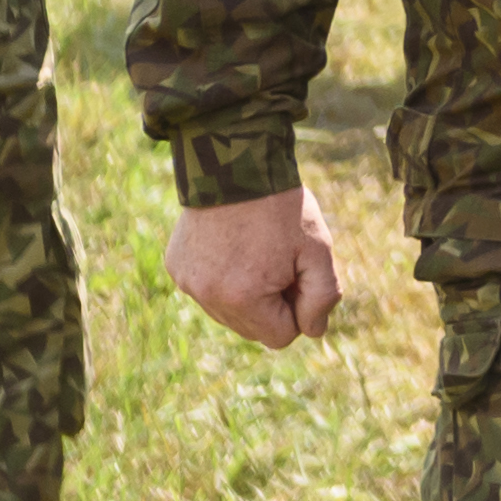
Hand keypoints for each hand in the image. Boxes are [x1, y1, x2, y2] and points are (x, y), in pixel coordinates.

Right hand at [166, 186, 345, 347]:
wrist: (235, 163)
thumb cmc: (282, 207)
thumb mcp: (318, 249)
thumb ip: (323, 297)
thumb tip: (312, 331)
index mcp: (244, 299)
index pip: (281, 337)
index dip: (297, 307)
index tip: (296, 273)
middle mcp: (208, 297)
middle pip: (253, 330)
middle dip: (271, 304)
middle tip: (278, 260)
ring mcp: (188, 283)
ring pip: (228, 313)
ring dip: (246, 294)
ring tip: (255, 251)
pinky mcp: (176, 267)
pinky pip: (207, 291)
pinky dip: (222, 277)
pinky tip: (231, 245)